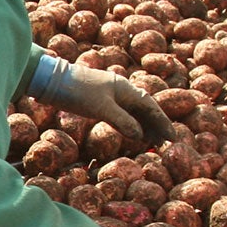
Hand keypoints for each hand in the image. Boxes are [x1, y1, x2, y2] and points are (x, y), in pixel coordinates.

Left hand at [27, 55, 175, 145]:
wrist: (53, 82)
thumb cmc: (78, 91)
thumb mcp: (101, 108)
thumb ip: (122, 121)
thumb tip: (140, 136)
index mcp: (127, 89)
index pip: (151, 107)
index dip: (163, 122)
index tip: (172, 137)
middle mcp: (123, 92)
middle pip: (145, 110)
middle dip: (157, 127)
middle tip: (167, 145)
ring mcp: (112, 97)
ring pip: (134, 114)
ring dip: (145, 128)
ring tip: (154, 143)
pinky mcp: (101, 104)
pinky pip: (122, 116)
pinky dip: (130, 126)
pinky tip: (134, 137)